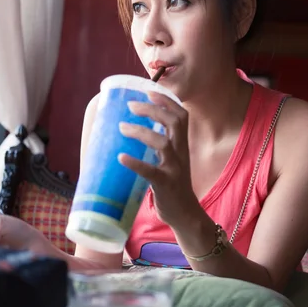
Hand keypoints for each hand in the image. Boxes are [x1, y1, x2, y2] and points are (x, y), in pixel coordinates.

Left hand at [118, 91, 199, 225]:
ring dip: (141, 132)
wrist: (185, 214)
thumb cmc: (173, 187)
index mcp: (182, 146)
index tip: (149, 91)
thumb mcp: (171, 162)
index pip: (181, 116)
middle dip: (153, 110)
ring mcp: (175, 169)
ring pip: (163, 143)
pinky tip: (121, 158)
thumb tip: (132, 132)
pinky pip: (151, 172)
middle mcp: (181, 154)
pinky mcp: (166, 185)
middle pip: (174, 123)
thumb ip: (159, 148)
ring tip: (122, 128)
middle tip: (131, 106)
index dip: (167, 102)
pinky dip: (136, 163)